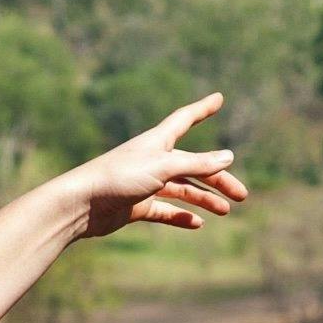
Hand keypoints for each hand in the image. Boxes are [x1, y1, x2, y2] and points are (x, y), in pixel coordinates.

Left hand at [66, 95, 247, 241]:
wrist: (81, 204)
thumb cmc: (119, 177)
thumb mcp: (163, 167)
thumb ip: (196, 164)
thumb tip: (228, 157)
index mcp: (157, 142)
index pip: (185, 120)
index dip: (202, 109)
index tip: (218, 98)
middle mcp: (152, 160)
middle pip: (192, 165)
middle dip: (218, 178)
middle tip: (242, 195)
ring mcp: (144, 183)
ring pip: (182, 189)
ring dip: (204, 199)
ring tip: (225, 211)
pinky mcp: (135, 206)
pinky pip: (164, 210)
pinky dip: (181, 216)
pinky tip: (197, 224)